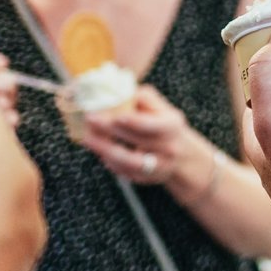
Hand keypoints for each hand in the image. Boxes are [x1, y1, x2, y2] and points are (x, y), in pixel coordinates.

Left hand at [78, 84, 195, 185]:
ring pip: (129, 162)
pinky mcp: (146, 179)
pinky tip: (99, 150)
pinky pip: (125, 172)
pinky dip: (109, 162)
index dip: (134, 122)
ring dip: (106, 150)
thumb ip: (144, 98)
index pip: (152, 125)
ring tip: (88, 138)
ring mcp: (158, 167)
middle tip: (90, 119)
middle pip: (136, 141)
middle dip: (110, 130)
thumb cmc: (166, 125)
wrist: (182, 156)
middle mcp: (168, 148)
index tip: (116, 116)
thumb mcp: (163, 108)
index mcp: (172, 126)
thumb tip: (121, 90)